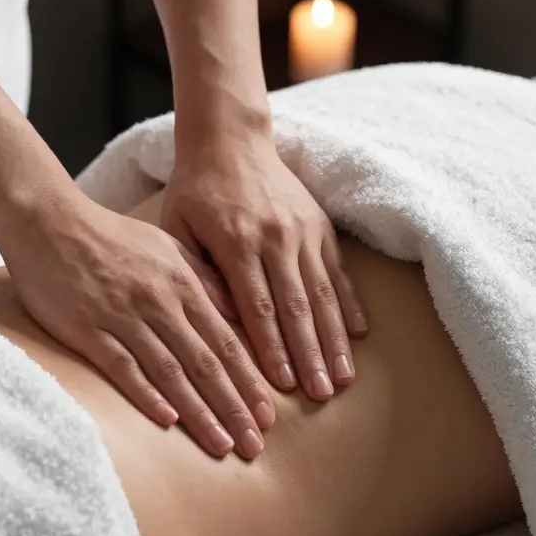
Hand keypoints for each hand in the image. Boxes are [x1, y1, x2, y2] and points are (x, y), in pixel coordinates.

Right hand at [0, 193, 275, 458]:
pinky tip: (167, 420)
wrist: (49, 221)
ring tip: (222, 445)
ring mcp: (123, 316)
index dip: (249, 381)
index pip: (226, 341)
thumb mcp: (167, 247)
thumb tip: (239, 314)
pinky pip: (122, 366)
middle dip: (234, 407)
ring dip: (199, 412)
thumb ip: (204, 280)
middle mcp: (159, 302)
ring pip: (170, 371)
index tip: (268, 416)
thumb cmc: (111, 237)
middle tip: (256, 445)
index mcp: (182, 284)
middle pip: (205, 363)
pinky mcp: (87, 328)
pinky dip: (146, 394)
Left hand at [162, 136, 367, 400]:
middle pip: (297, 307)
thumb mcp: (177, 228)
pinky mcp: (321, 225)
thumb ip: (194, 273)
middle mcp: (276, 237)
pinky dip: (349, 304)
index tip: (283, 384)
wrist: (230, 140)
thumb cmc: (194, 191)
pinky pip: (339, 271)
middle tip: (322, 395)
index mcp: (236, 242)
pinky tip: (358, 335)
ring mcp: (303, 231)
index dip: (273, 347)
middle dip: (310, 355)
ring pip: (323, 294)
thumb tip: (217, 322)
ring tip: (344, 377)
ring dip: (334, 340)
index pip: (257, 306)